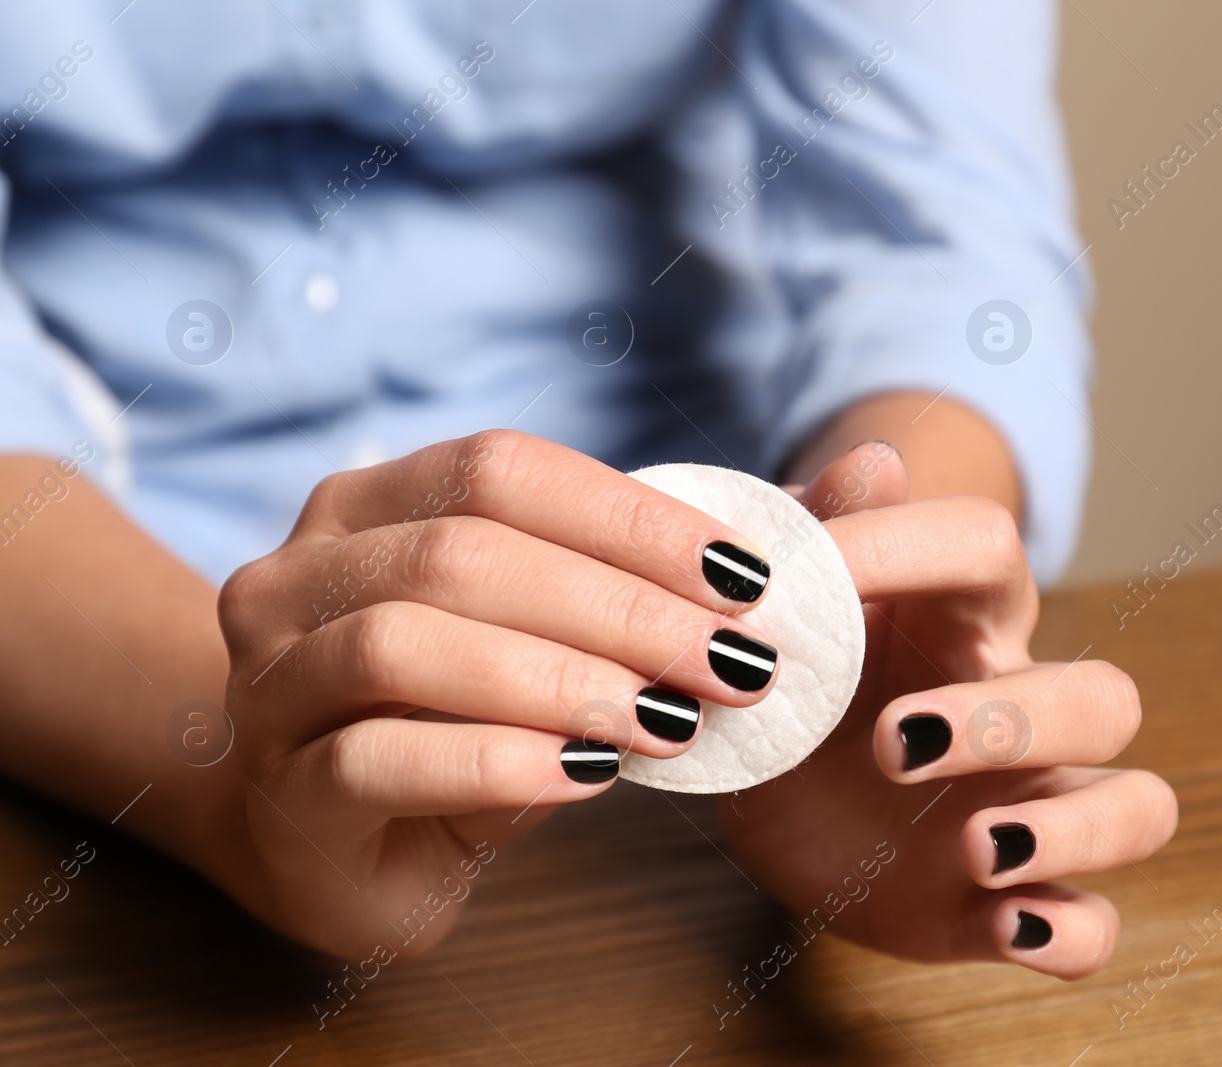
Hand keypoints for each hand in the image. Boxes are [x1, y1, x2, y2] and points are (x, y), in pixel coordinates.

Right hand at [218, 431, 782, 957]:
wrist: (330, 845)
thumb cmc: (457, 721)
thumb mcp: (553, 638)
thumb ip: (652, 579)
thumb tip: (817, 516)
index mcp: (368, 505)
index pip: (502, 470)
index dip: (630, 517)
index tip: (745, 574)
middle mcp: (299, 573)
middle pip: (464, 553)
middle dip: (620, 606)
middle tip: (732, 660)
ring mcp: (269, 681)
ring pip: (405, 645)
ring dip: (560, 679)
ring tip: (670, 720)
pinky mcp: (280, 792)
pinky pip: (376, 759)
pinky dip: (494, 760)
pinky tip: (586, 777)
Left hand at [719, 442, 1177, 979]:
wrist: (778, 811)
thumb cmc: (798, 689)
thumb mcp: (791, 618)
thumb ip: (822, 533)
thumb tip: (874, 461)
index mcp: (961, 622)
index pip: (986, 549)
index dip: (907, 548)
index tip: (806, 579)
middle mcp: (1020, 714)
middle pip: (1102, 695)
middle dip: (1010, 719)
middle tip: (893, 745)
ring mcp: (1030, 813)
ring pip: (1138, 806)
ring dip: (1075, 828)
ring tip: (980, 850)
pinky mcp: (1011, 905)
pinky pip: (1094, 927)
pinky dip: (1071, 931)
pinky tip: (1009, 927)